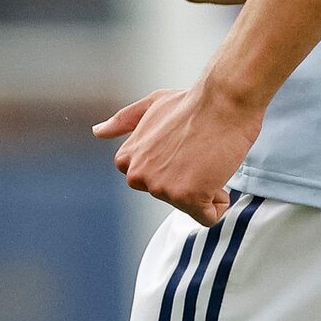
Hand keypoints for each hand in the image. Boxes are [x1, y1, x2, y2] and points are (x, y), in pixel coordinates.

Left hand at [93, 80, 264, 224]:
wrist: (222, 103)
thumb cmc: (192, 104)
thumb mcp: (151, 105)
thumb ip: (124, 121)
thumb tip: (98, 132)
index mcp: (128, 159)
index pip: (152, 182)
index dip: (173, 168)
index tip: (182, 149)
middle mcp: (138, 176)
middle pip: (172, 196)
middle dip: (189, 180)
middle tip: (198, 153)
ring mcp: (160, 188)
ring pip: (191, 206)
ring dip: (205, 188)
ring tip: (207, 159)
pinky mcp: (185, 197)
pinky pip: (207, 217)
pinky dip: (219, 202)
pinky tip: (217, 173)